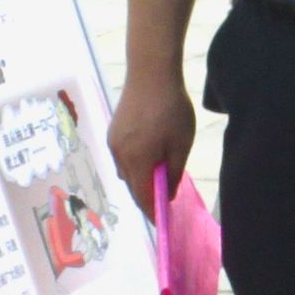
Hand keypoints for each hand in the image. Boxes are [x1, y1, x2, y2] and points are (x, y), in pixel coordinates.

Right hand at [111, 68, 196, 200]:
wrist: (150, 72)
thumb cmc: (171, 108)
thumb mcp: (181, 143)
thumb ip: (174, 172)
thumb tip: (166, 193)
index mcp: (137, 161)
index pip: (142, 197)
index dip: (152, 212)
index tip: (162, 221)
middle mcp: (119, 156)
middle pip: (132, 186)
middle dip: (146, 196)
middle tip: (163, 199)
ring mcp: (113, 143)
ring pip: (125, 172)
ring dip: (139, 179)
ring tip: (157, 177)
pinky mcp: (112, 132)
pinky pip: (122, 158)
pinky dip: (134, 164)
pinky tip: (147, 156)